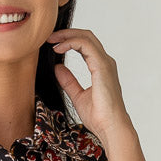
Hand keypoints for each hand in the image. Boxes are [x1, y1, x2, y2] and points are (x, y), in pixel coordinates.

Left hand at [46, 28, 128, 143]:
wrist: (110, 127)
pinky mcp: (102, 66)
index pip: (85, 45)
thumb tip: (58, 68)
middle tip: (49, 37)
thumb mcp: (78, 96)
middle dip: (67, 33)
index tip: (53, 44)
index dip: (69, 40)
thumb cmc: (99, 116)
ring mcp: (105, 63)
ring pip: (86, 37)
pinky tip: (58, 48)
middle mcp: (105, 62)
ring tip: (52, 40)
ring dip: (67, 35)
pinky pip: (85, 45)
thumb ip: (69, 81)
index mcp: (101, 67)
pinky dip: (71, 43)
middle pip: (86, 36)